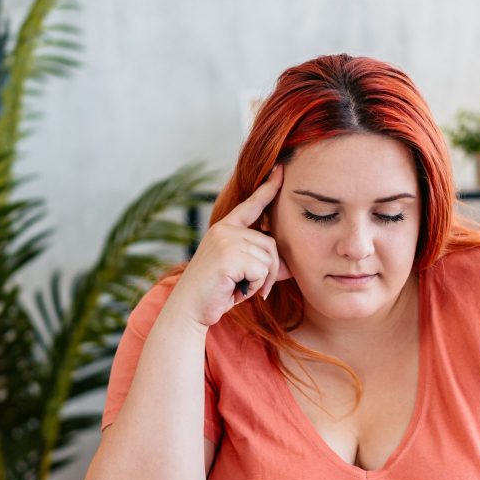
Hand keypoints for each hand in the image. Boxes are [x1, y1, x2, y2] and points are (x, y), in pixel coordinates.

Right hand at [168, 166, 290, 327]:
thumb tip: (290, 266)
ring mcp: (225, 240)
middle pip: (270, 244)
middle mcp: (224, 230)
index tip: (280, 170)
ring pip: (268, 259)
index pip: (251, 206)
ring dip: (261, 282)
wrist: (189, 309)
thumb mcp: (241, 275)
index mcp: (224, 229)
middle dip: (270, 272)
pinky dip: (255, 287)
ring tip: (240, 289)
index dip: (268, 189)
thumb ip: (263, 265)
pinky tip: (237, 291)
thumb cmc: (215, 293)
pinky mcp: (228, 256)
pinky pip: (262, 271)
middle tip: (255, 289)